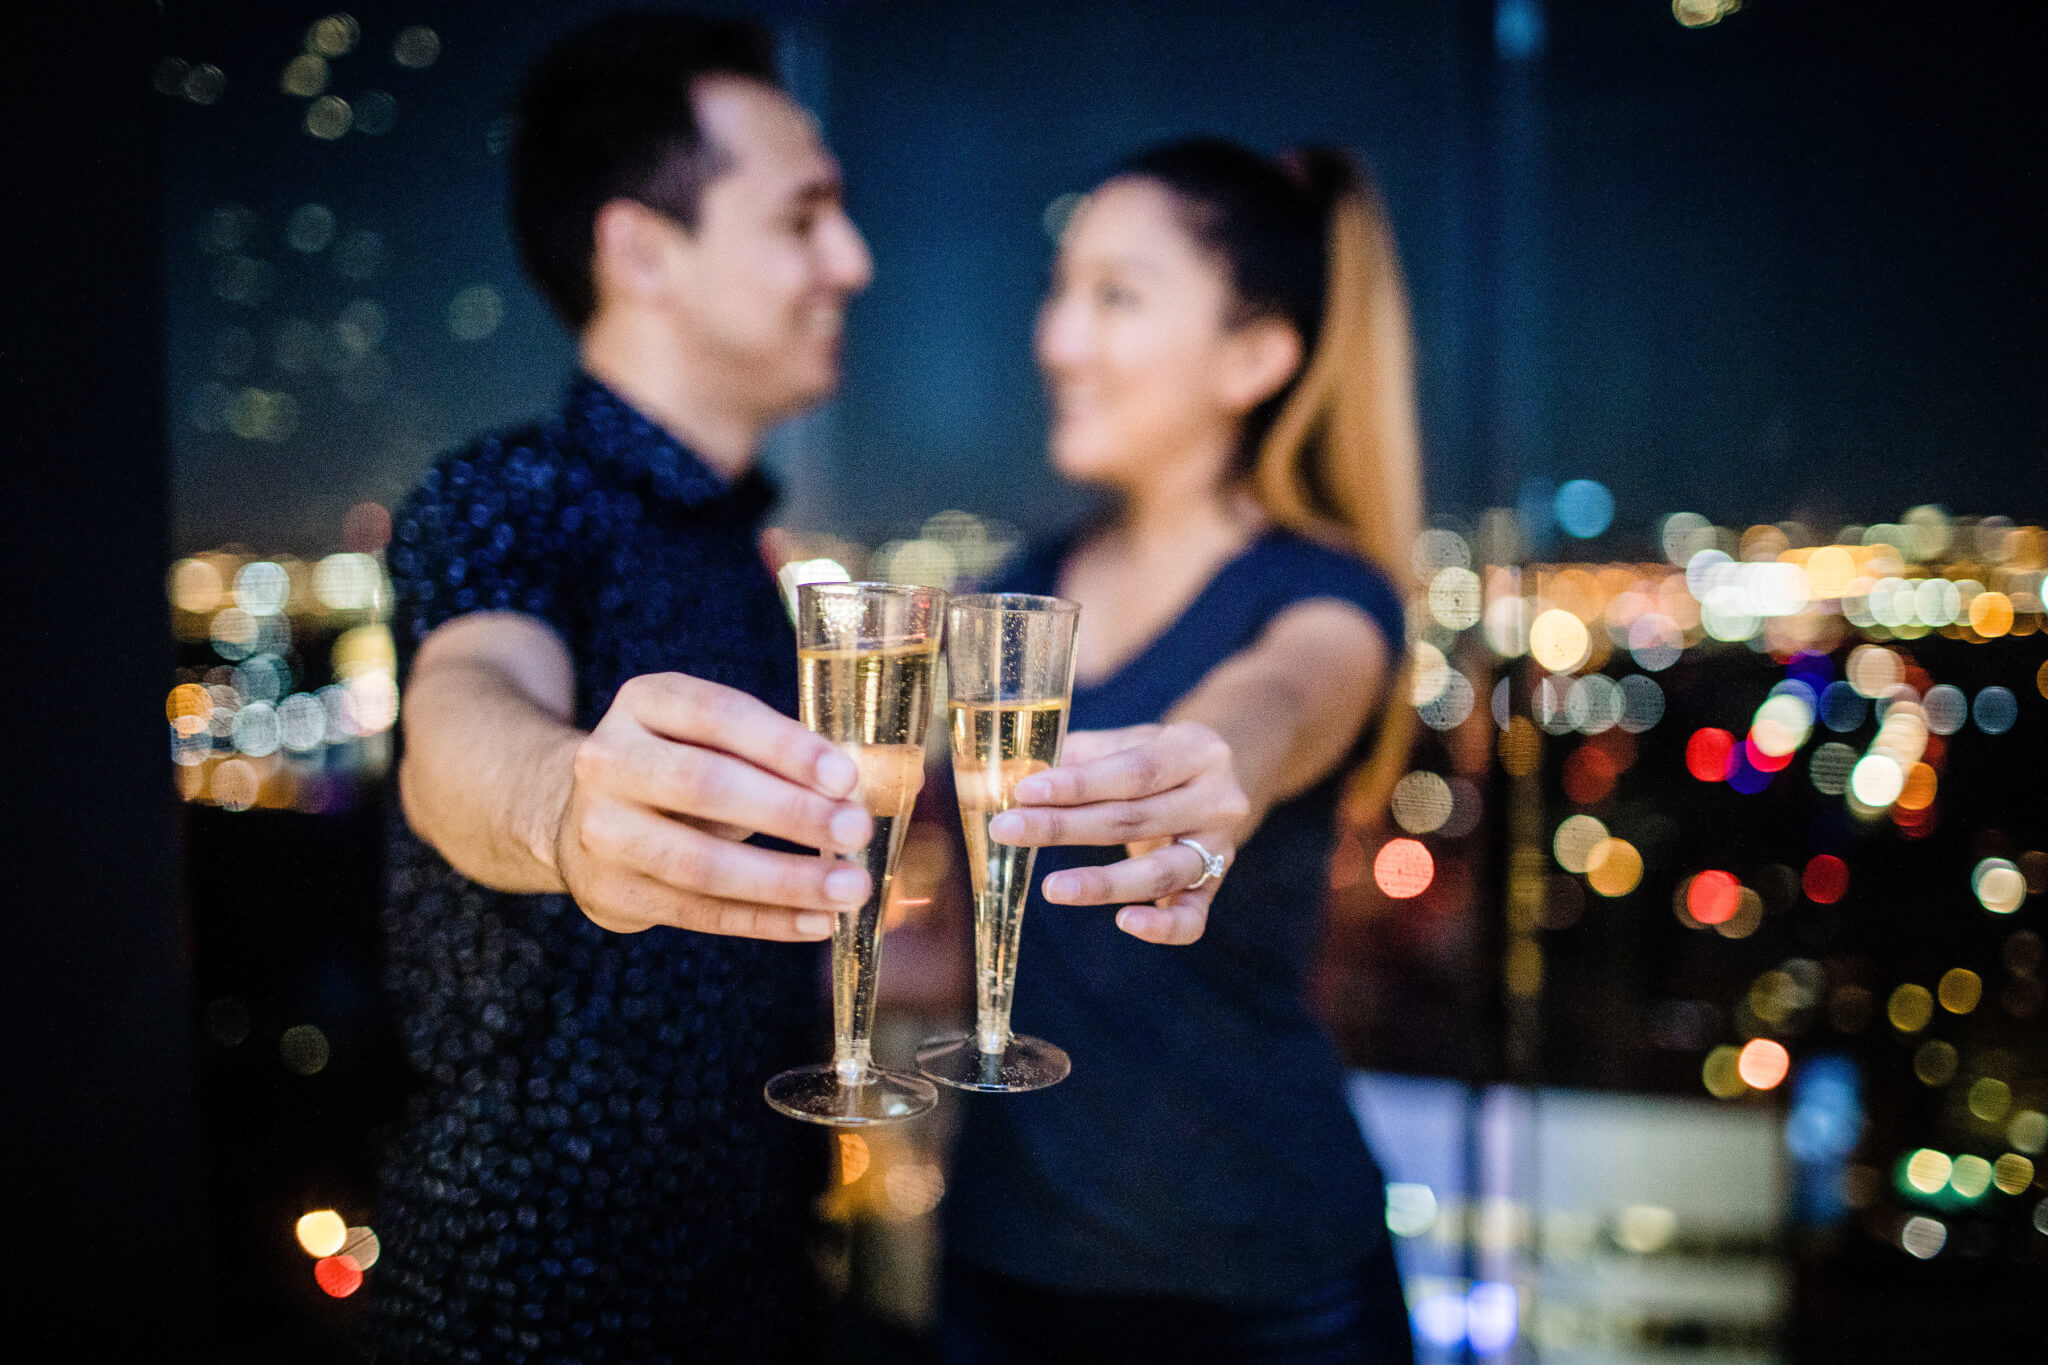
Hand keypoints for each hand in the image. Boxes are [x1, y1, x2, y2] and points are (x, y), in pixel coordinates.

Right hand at [553, 673, 875, 938]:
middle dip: (789, 811)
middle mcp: (609, 761)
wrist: (584, 818)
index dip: (784, 745)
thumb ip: (782, 753)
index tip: (845, 776)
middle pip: (704, 785)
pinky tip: (817, 922)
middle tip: (855, 830)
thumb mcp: (714, 739)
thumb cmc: (680, 768)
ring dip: (785, 879)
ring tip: (849, 888)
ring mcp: (601, 831)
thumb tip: (880, 782)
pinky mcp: (612, 892)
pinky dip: (765, 920)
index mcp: (644, 702)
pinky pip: (699, 912)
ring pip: (700, 864)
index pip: (718, 715)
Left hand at [986, 722, 1248, 944]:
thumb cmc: (1153, 759)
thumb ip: (1073, 758)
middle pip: (1136, 819)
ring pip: (1161, 872)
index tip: (1025, 791)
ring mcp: (1221, 848)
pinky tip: (1124, 923)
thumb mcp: (1124, 742)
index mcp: (1196, 750)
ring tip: (1051, 888)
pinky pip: (1193, 917)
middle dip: (1066, 827)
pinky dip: (1162, 927)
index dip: (1079, 784)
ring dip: (1102, 883)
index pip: (1135, 771)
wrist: (1216, 781)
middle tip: (1007, 830)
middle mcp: (1218, 799)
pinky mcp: (1214, 889)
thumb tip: (1007, 777)